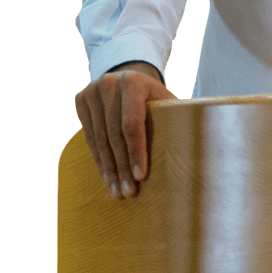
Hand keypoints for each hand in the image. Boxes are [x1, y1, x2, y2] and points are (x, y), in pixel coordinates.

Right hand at [74, 62, 177, 199]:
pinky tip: (107, 178)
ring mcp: (91, 91)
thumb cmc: (155, 99)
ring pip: (99, 140)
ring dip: (109, 170)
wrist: (129, 79)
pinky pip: (89, 138)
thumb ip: (176, 122)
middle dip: (122, 167)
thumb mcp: (167, 104)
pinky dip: (99, 161)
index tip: (141, 177)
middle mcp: (109, 83)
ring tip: (117, 192)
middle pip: (114, 135)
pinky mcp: (80, 101)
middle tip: (129, 193)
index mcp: (134, 82)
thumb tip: (191, 158)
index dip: (136, 152)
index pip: (132, 123)